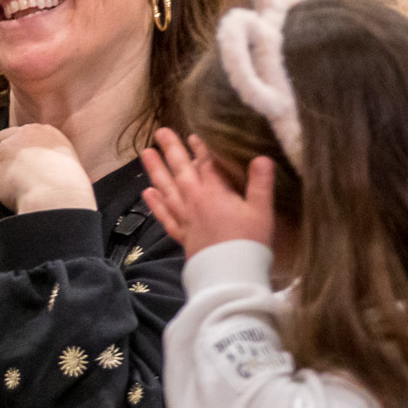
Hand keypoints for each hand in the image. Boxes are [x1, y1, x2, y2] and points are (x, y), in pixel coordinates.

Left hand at [0, 123, 94, 213]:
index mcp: (39, 131)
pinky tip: (12, 193)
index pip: (18, 132)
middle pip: (0, 139)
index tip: (21, 159)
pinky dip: (0, 185)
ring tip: (15, 186)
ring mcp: (4, 152)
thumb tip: (36, 160)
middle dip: (2, 152)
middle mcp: (19, 136)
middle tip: (11, 170)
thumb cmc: (67, 181)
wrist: (56, 193)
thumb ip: (46, 151)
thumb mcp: (63, 155)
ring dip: (0, 170)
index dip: (17, 146)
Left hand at [139, 128, 274, 257]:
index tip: (193, 133)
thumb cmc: (249, 243)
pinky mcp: (182, 236)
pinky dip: (155, 204)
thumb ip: (261, 183)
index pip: (205, 164)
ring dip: (156, 171)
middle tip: (160, 131)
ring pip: (167, 190)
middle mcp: (194, 203)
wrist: (230, 276)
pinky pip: (165, 216)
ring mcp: (185, 219)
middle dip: (171, 150)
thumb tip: (262, 157)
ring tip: (145, 153)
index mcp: (214, 194)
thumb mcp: (261, 212)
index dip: (201, 148)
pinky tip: (147, 193)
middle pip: (181, 172)